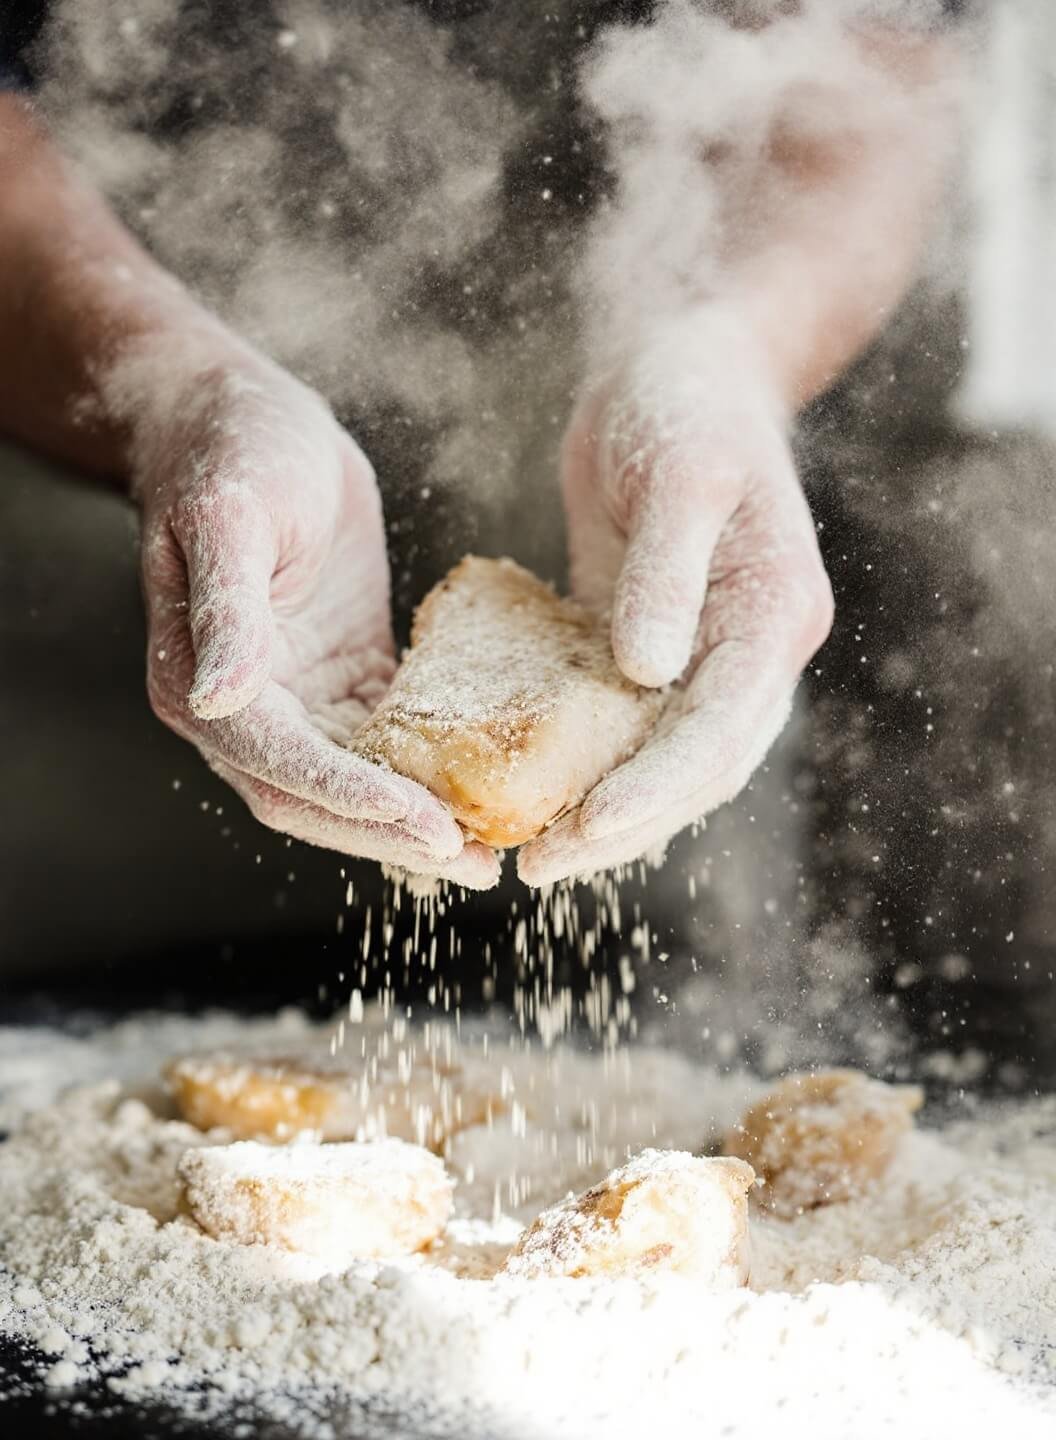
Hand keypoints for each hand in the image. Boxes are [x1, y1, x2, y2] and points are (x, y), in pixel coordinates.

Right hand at [130, 341, 498, 887]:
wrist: (235, 414)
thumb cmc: (229, 451)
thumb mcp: (229, 517)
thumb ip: (226, 612)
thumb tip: (219, 699)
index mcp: (198, 682)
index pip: (284, 765)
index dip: (353, 800)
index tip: (426, 823)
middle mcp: (242, 708)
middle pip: (318, 799)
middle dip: (393, 835)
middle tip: (475, 863)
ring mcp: (294, 697)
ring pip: (353, 784)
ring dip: (412, 820)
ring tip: (487, 846)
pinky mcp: (339, 676)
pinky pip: (381, 740)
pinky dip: (423, 771)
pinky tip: (479, 786)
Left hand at [518, 314, 832, 885]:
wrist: (677, 364)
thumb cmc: (682, 402)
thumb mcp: (678, 476)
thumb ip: (666, 574)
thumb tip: (646, 672)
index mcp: (775, 616)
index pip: (720, 731)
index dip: (656, 791)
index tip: (584, 831)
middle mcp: (753, 650)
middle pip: (698, 768)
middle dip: (623, 824)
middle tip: (538, 868)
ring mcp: (710, 652)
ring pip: (665, 760)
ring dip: (607, 810)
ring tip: (532, 852)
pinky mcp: (661, 644)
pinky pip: (631, 723)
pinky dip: (589, 762)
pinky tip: (532, 788)